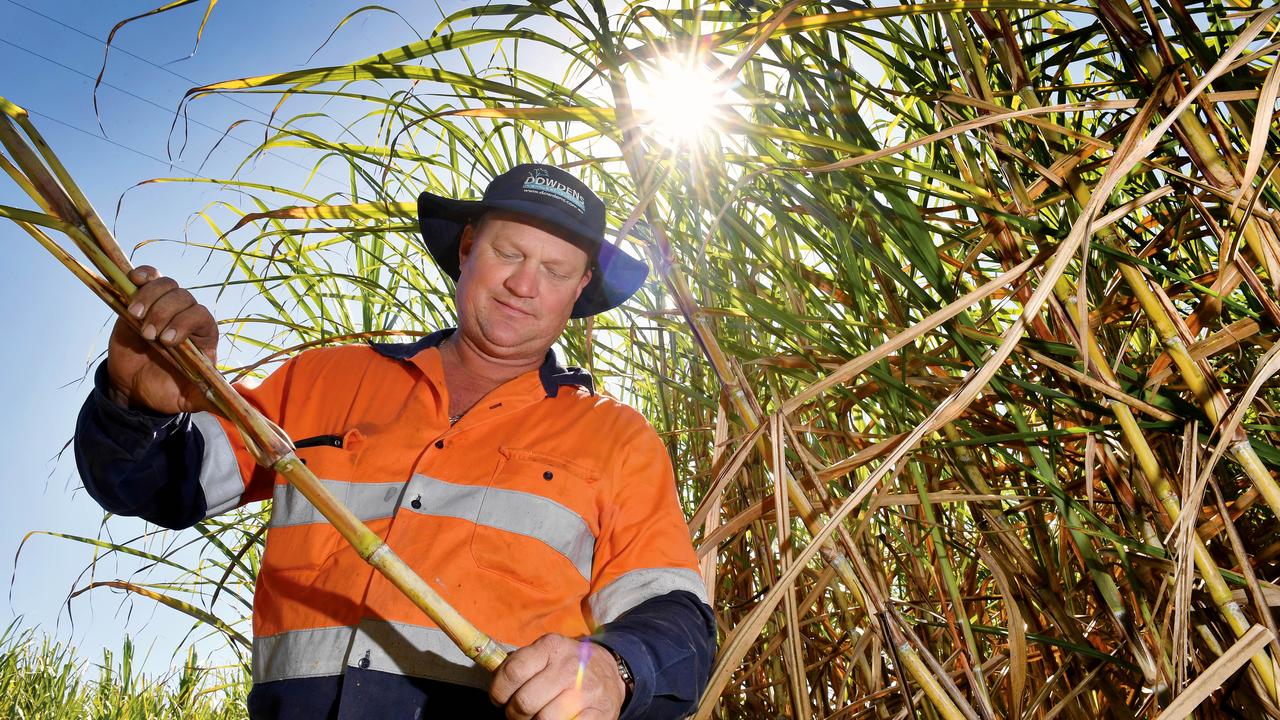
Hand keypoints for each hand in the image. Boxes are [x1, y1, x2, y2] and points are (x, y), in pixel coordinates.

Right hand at [107, 265, 217, 414]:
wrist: (135, 389)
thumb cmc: (166, 391)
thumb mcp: (189, 400)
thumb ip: (208, 400)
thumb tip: (232, 407)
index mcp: (203, 337)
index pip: (203, 316)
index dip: (186, 323)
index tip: (168, 341)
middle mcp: (186, 318)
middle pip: (184, 297)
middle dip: (164, 312)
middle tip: (149, 335)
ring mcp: (163, 306)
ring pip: (166, 285)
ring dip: (150, 297)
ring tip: (136, 317)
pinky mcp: (141, 300)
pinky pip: (148, 276)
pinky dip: (142, 273)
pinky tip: (133, 280)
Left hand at [489, 634, 625, 719]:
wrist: (610, 671)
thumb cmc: (566, 665)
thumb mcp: (546, 652)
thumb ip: (519, 663)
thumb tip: (491, 675)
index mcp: (551, 647)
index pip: (512, 672)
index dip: (498, 691)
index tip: (499, 698)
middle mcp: (568, 667)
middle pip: (524, 702)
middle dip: (514, 713)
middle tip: (518, 713)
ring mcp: (584, 692)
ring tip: (536, 717)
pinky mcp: (597, 713)